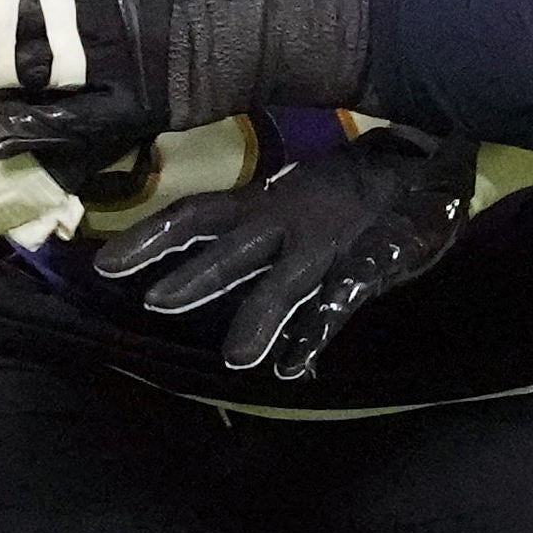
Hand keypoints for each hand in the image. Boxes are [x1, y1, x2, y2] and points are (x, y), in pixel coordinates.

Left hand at [99, 128, 471, 383]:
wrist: (429, 164)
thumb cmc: (351, 188)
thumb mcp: (293, 199)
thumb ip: (250, 228)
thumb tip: (191, 257)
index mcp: (263, 204)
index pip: (194, 217)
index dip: (150, 239)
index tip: (104, 267)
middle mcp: (284, 224)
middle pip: (228, 251)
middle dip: (193, 278)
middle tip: (154, 305)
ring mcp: (326, 248)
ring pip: (283, 283)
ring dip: (258, 318)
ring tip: (237, 359)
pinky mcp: (368, 267)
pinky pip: (338, 304)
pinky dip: (314, 336)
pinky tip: (291, 367)